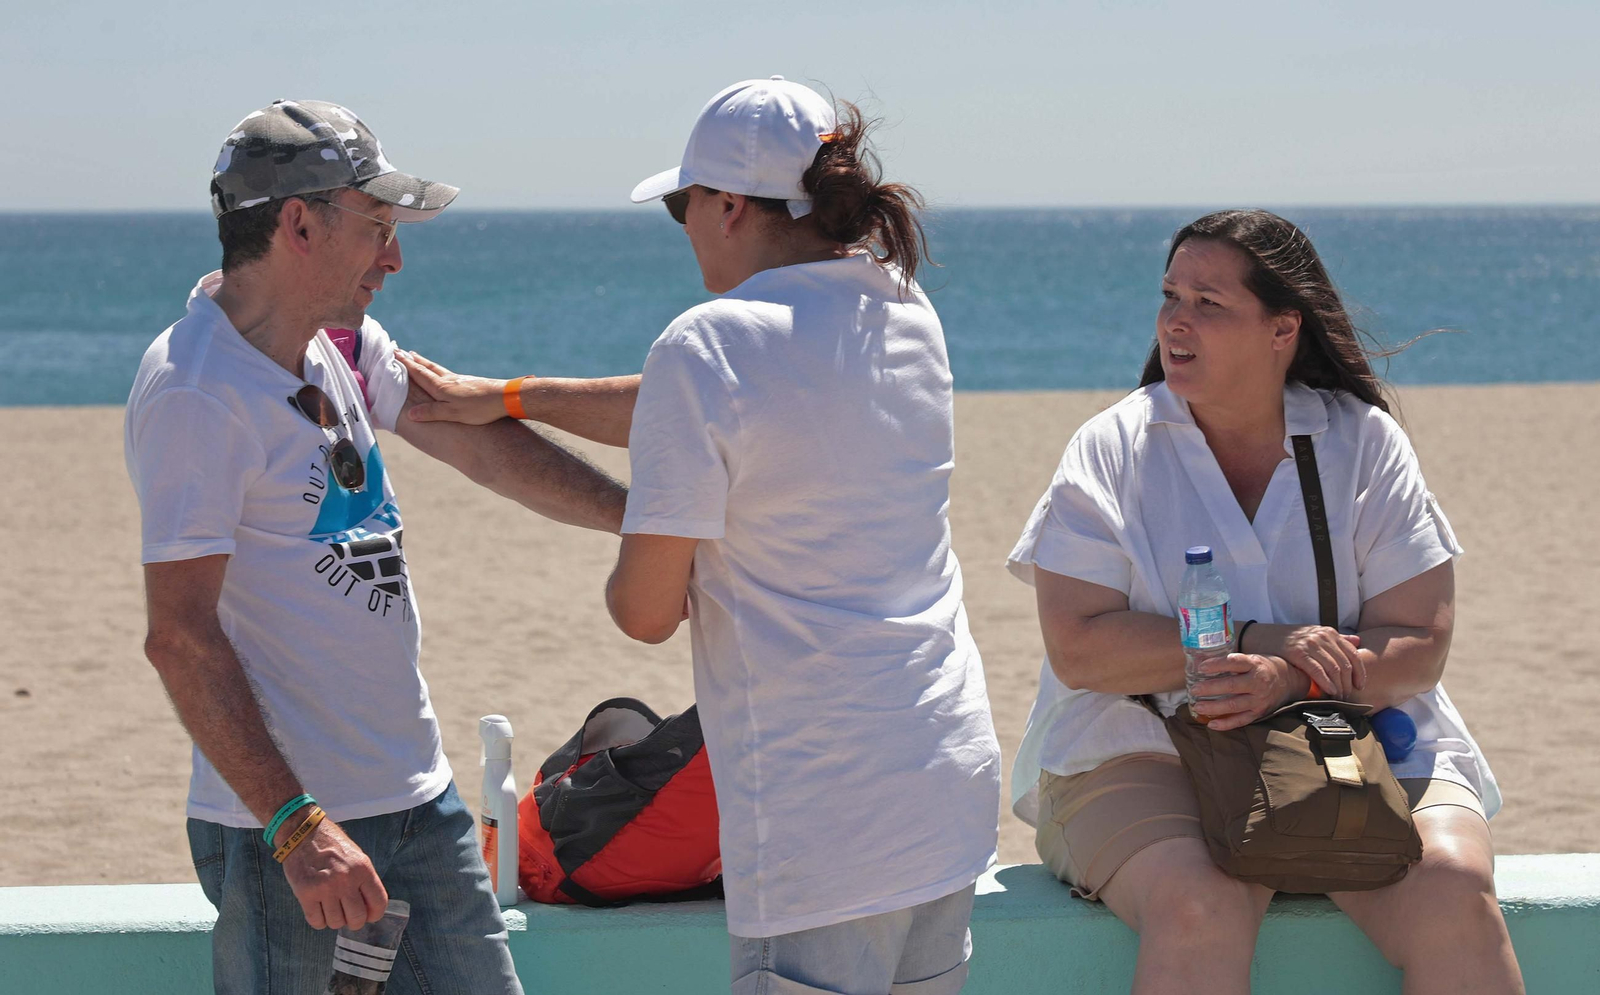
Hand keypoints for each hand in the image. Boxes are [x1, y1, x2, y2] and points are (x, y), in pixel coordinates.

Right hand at [279, 816, 388, 929]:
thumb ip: (364, 880)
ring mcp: (325, 888)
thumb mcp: (356, 857)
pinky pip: (316, 921)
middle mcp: (346, 879)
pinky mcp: (305, 893)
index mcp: (362, 869)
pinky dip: (318, 921)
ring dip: (334, 920)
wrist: (303, 832)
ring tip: (331, 908)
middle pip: (357, 918)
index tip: (369, 916)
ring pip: (336, 923)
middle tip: (348, 916)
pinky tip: (318, 910)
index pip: (378, 903)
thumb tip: (369, 908)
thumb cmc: (331, 845)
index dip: (375, 914)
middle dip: (354, 922)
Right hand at [397, 349, 517, 425]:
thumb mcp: (453, 414)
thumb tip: (409, 413)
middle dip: (412, 360)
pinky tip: (441, 373)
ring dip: (424, 362)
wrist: (505, 398)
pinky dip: (437, 370)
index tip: (393, 354)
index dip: (406, 364)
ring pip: (437, 369)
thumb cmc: (479, 408)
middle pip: (427, 367)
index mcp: (442, 387)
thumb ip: (432, 413)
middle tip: (400, 351)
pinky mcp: (469, 383)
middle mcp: (448, 380)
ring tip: (416, 357)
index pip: (419, 373)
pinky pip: (446, 374)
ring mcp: (459, 380)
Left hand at [1189, 652, 1303, 730]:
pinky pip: (1241, 720)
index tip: (1201, 667)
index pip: (1234, 662)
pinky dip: (1226, 724)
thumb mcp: (1252, 658)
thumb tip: (1201, 659)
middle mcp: (1258, 682)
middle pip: (1232, 686)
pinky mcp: (1259, 712)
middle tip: (1193, 689)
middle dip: (1211, 688)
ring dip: (1214, 707)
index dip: (1217, 664)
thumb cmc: (1262, 668)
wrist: (1289, 681)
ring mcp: (1259, 699)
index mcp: (1255, 664)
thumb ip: (1232, 661)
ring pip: (1234, 705)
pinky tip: (1211, 724)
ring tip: (1197, 707)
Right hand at [1243, 623, 1364, 698]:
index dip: (1360, 672)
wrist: (1263, 636)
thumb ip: (1337, 638)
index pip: (1353, 654)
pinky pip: (1318, 670)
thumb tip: (1358, 641)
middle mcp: (1322, 636)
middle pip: (1344, 664)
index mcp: (1330, 632)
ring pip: (1334, 669)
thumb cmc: (1292, 639)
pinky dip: (1326, 683)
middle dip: (1348, 684)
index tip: (1360, 686)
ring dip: (1339, 687)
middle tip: (1348, 697)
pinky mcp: (1298, 653)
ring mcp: (1310, 644)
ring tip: (1338, 698)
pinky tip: (1329, 692)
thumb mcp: (1316, 634)